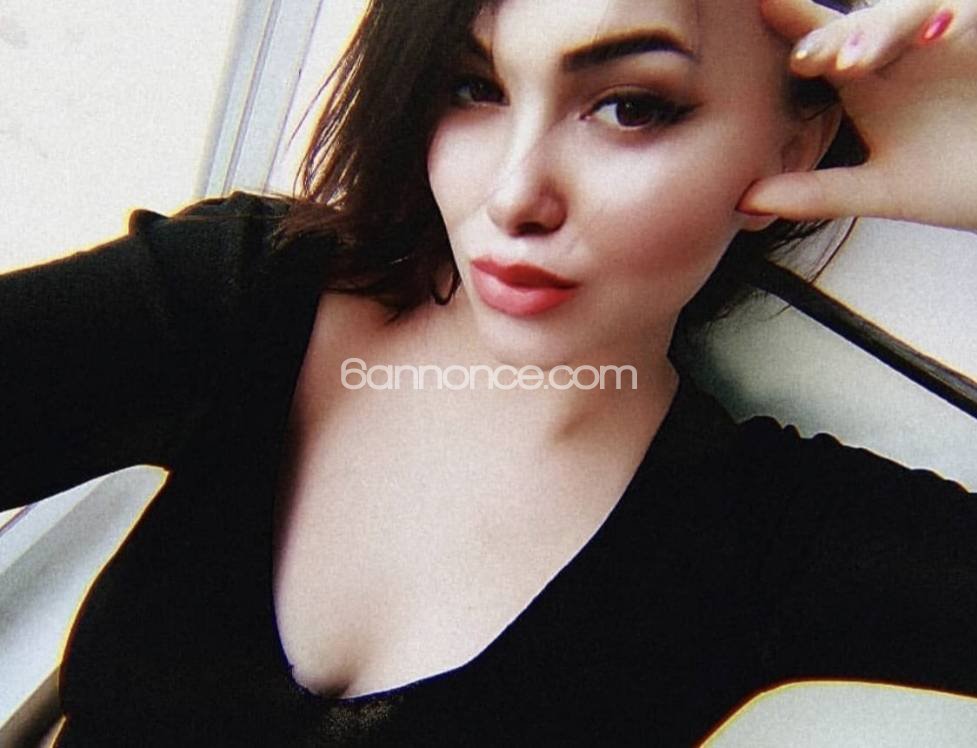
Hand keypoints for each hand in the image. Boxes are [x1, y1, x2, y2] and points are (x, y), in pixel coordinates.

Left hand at [739, 0, 976, 230]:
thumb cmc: (962, 180)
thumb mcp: (886, 191)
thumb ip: (818, 193)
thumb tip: (743, 199)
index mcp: (871, 82)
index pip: (826, 50)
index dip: (794, 32)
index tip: (759, 18)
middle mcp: (907, 51)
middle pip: (865, 25)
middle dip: (835, 37)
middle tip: (807, 59)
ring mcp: (954, 36)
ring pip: (915, 9)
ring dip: (887, 27)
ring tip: (857, 60)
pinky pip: (976, 11)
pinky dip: (960, 17)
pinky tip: (942, 29)